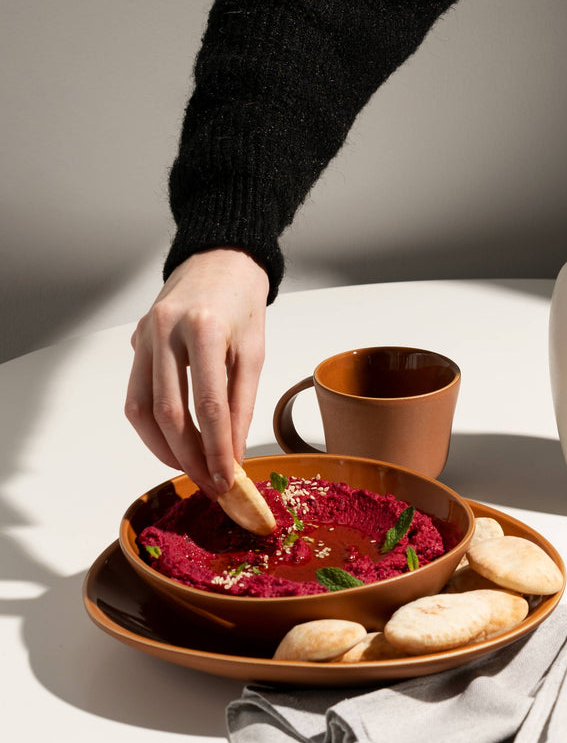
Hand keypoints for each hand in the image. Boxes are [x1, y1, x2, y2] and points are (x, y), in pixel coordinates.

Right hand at [125, 249, 269, 497]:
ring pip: (140, 408)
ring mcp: (145, 336)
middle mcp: (165, 331)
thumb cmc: (242, 303)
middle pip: (169, 413)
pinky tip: (173, 441)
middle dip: (189, 457)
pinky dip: (152, 425)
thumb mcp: (254, 352)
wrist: (220, 259)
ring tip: (190, 468)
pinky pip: (136, 393)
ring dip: (162, 447)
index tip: (227, 480)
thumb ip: (242, 404)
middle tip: (209, 484)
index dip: (217, 449)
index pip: (209, 405)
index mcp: (203, 329)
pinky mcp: (136, 341)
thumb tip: (233, 454)